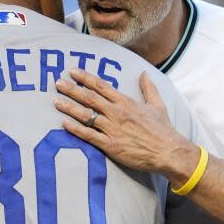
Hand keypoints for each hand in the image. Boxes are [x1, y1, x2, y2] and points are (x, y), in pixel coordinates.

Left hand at [54, 68, 196, 179]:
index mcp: (126, 102)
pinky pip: (89, 136)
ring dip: (69, 107)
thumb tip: (144, 73)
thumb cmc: (163, 129)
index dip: (85, 78)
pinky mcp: (111, 145)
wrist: (168, 151)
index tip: (73, 72)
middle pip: (90, 98)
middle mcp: (117, 113)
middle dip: (72, 89)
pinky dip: (76, 129)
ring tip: (56, 101)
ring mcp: (112, 129)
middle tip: (57, 83)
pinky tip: (64, 124)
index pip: (102, 86)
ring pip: (86, 115)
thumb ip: (148, 88)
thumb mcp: (157, 105)